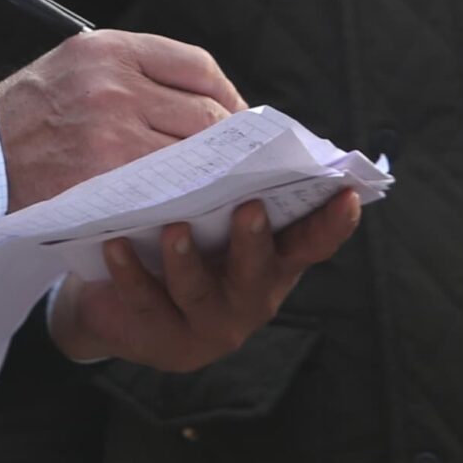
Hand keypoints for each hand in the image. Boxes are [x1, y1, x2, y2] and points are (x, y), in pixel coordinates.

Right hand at [0, 30, 243, 212]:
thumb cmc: (23, 119)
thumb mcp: (71, 68)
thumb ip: (129, 74)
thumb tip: (198, 100)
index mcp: (108, 50)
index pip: (196, 65)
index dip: (227, 94)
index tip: (236, 117)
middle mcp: (114, 83)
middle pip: (205, 111)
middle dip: (230, 141)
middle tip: (239, 163)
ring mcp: (112, 131)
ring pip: (195, 153)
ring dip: (215, 174)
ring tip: (222, 187)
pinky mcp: (106, 176)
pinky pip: (169, 186)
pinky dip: (188, 197)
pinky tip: (193, 206)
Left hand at [48, 191, 362, 371]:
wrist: (117, 295)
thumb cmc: (180, 235)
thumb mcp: (214, 211)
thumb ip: (236, 184)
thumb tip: (243, 125)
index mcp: (273, 259)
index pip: (311, 242)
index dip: (333, 223)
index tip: (346, 194)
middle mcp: (249, 295)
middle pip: (260, 271)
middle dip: (255, 241)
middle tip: (248, 207)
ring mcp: (207, 323)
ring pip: (200, 293)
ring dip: (187, 261)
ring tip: (173, 229)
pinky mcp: (161, 338)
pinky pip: (145, 304)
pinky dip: (131, 274)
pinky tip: (116, 247)